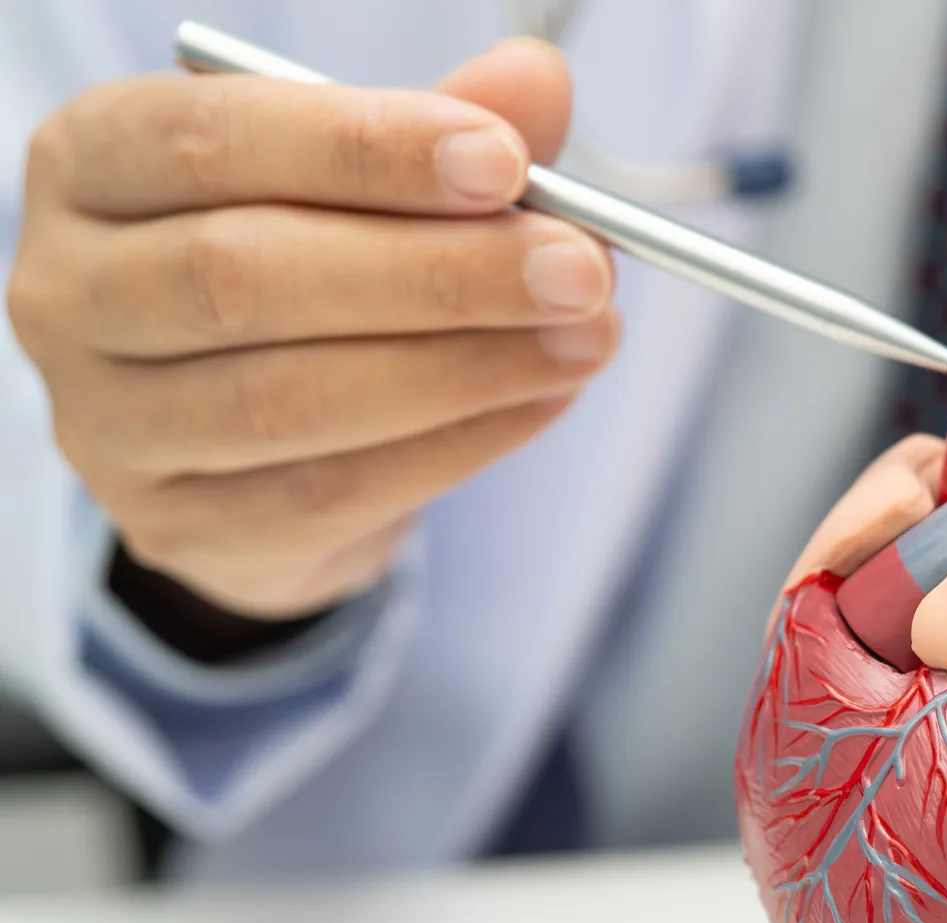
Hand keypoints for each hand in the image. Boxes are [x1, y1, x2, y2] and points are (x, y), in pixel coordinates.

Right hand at [5, 40, 617, 620]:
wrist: (249, 448)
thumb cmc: (305, 269)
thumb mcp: (360, 183)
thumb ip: (439, 131)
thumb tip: (533, 84)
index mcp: (94, 164)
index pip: (214, 141)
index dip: (365, 150)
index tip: (503, 163)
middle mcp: (68, 290)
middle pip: (247, 274)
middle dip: (437, 271)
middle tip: (578, 269)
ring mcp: (107, 423)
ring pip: (290, 397)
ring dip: (464, 367)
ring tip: (585, 338)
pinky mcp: (177, 522)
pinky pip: (329, 491)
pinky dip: (456, 444)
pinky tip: (541, 401)